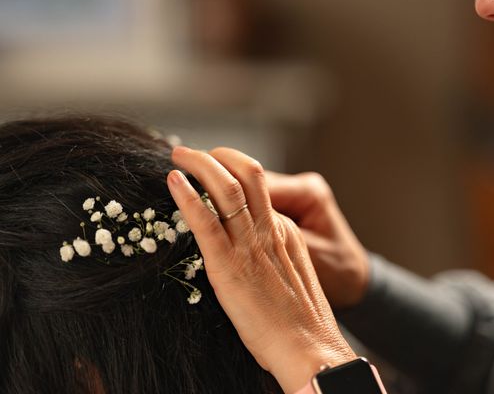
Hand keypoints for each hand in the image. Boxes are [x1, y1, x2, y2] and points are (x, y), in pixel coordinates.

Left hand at [167, 146, 355, 392]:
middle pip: (249, 174)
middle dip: (219, 155)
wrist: (311, 349)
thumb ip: (272, 255)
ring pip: (227, 188)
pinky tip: (174, 182)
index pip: (258, 190)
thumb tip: (246, 247)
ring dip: (200, 164)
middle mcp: (270, 229)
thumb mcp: (292, 276)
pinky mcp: (230, 266)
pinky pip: (207, 221)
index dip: (232, 174)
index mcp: (286, 231)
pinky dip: (188, 197)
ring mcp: (251, 245)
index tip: (212, 171)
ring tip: (180, 154)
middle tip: (194, 152)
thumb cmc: (300, 324)